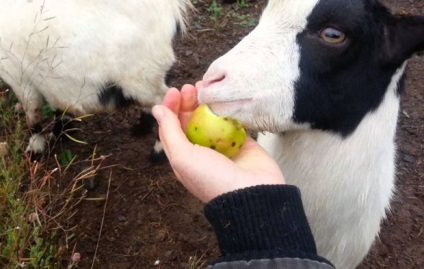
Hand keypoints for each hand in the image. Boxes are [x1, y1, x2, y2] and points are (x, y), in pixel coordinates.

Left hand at [152, 82, 284, 202]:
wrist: (253, 194)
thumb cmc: (212, 178)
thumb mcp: (183, 157)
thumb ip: (169, 132)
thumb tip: (157, 110)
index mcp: (184, 157)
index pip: (172, 128)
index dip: (171, 108)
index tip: (174, 92)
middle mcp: (202, 150)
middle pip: (192, 121)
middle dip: (188, 102)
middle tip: (190, 87)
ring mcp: (223, 145)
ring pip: (212, 118)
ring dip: (207, 102)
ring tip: (207, 87)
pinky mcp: (242, 141)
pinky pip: (233, 121)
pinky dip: (228, 108)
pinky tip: (225, 96)